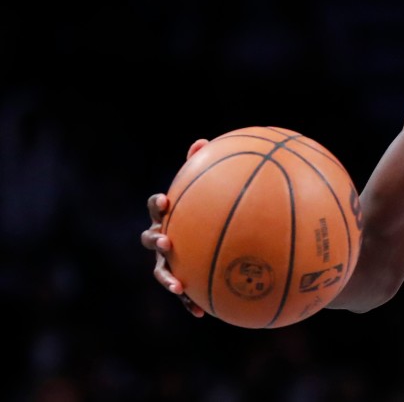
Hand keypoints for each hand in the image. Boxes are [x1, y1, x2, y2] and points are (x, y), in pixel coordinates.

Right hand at [140, 138, 209, 317]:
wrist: (201, 240)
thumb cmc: (201, 211)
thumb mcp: (201, 191)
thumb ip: (201, 167)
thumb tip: (203, 141)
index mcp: (166, 217)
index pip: (156, 207)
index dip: (158, 204)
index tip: (167, 202)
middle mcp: (161, 238)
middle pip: (149, 239)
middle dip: (155, 240)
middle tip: (166, 241)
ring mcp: (166, 261)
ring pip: (160, 271)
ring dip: (167, 279)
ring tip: (178, 287)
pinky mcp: (179, 280)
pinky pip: (184, 293)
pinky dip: (190, 303)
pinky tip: (203, 313)